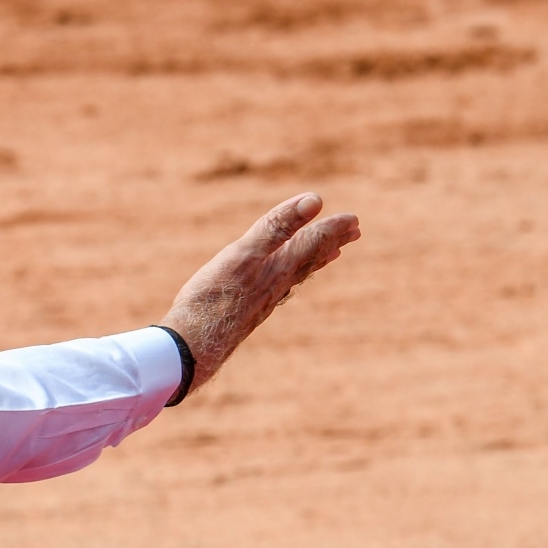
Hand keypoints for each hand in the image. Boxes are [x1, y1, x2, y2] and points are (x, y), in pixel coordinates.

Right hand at [159, 192, 359, 396]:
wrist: (193, 346)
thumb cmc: (212, 299)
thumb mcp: (243, 254)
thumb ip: (276, 228)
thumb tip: (315, 201)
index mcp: (277, 267)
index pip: (311, 242)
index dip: (331, 228)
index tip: (352, 220)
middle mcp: (276, 284)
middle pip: (310, 259)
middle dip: (331, 243)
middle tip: (354, 232)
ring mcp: (262, 300)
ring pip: (296, 275)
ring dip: (315, 261)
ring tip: (331, 254)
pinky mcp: (247, 312)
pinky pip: (279, 288)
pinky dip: (291, 278)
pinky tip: (283, 282)